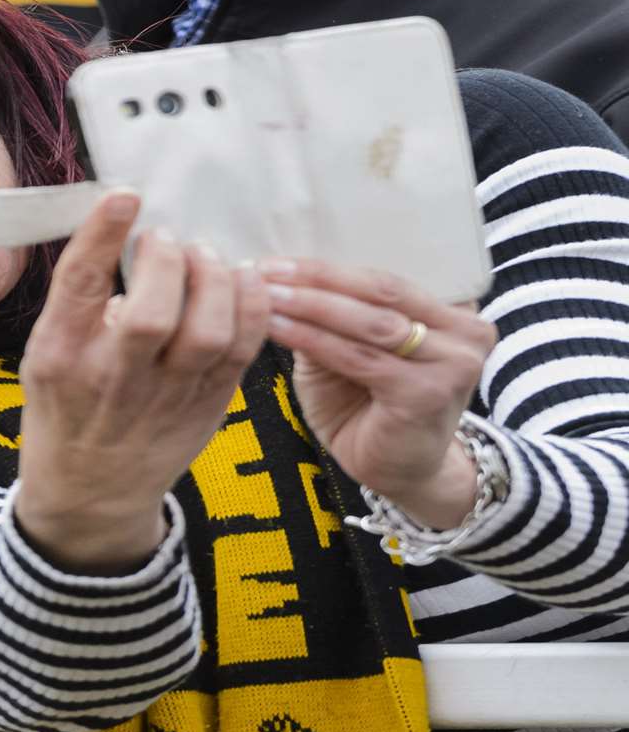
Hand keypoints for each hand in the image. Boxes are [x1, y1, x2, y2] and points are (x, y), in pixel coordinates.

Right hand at [15, 191, 270, 570]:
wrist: (90, 492)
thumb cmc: (65, 410)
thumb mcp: (43, 358)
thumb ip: (80, 308)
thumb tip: (127, 243)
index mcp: (59, 358)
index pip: (79, 287)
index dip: (103, 235)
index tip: (123, 196)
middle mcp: (112, 379)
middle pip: (153, 310)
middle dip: (167, 261)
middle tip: (164, 240)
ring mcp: (166, 397)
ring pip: (208, 330)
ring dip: (213, 278)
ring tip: (202, 257)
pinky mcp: (209, 405)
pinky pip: (243, 348)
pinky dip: (251, 304)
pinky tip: (241, 279)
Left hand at [261, 258, 495, 526]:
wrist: (403, 472)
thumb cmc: (371, 410)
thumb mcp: (348, 356)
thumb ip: (331, 320)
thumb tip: (280, 278)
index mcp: (453, 313)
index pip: (384, 278)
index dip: (327, 267)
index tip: (274, 259)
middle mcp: (466, 331)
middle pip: (380, 291)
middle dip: (316, 279)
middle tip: (264, 270)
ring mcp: (453, 362)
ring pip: (369, 322)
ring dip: (310, 305)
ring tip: (263, 295)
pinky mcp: (428, 392)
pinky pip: (358, 357)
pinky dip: (312, 339)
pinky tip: (275, 328)